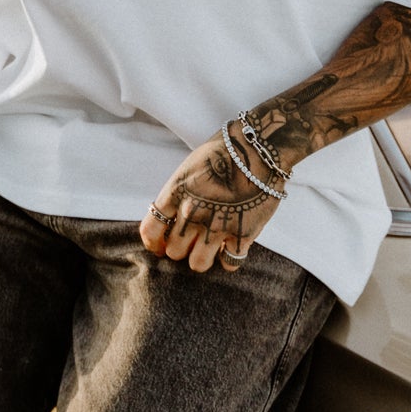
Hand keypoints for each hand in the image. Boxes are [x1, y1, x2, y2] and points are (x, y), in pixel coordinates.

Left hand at [139, 125, 283, 273]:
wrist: (259, 147)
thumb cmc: (224, 150)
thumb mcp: (190, 168)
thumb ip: (179, 195)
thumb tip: (174, 218)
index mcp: (175, 193)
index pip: (150, 230)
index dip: (154, 242)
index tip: (160, 246)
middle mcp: (191, 213)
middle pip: (174, 251)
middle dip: (182, 248)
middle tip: (193, 241)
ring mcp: (216, 226)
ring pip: (198, 264)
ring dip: (203, 257)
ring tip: (212, 247)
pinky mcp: (243, 234)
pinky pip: (229, 263)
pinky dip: (230, 258)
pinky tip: (233, 246)